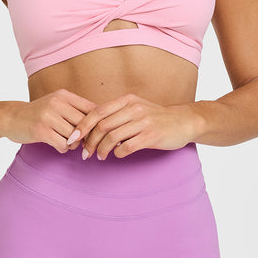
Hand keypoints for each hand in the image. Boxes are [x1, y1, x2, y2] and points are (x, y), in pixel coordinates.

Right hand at [1, 89, 96, 152]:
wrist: (10, 117)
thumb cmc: (39, 113)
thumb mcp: (57, 104)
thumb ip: (76, 110)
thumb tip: (101, 123)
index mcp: (64, 95)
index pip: (92, 109)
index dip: (97, 124)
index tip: (96, 133)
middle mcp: (57, 103)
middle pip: (85, 124)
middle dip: (86, 136)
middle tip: (83, 143)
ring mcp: (48, 116)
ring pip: (74, 136)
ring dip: (74, 144)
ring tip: (68, 143)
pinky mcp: (41, 130)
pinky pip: (63, 145)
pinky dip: (64, 149)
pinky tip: (59, 146)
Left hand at [66, 94, 201, 160]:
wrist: (184, 121)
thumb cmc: (156, 117)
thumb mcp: (136, 108)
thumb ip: (117, 114)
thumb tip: (92, 127)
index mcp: (127, 100)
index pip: (97, 112)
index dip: (82, 126)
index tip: (73, 138)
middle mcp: (134, 109)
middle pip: (101, 126)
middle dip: (89, 141)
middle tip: (85, 153)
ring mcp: (143, 122)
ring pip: (112, 137)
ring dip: (102, 150)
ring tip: (99, 156)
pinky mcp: (151, 136)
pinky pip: (127, 147)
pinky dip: (118, 153)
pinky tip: (118, 155)